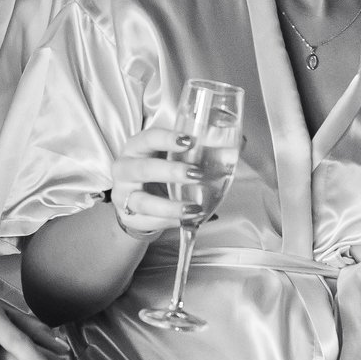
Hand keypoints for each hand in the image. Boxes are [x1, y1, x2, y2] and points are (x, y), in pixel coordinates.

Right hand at [109, 124, 196, 238]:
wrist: (136, 197)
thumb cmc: (157, 170)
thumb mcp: (168, 155)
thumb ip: (194, 149)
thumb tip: (237, 143)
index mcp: (135, 147)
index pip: (147, 138)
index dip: (167, 139)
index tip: (189, 141)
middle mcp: (124, 168)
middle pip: (143, 169)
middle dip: (171, 172)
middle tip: (197, 174)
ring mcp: (123, 194)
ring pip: (143, 201)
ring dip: (170, 206)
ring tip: (194, 208)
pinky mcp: (128, 216)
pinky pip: (148, 221)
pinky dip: (169, 221)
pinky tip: (187, 220)